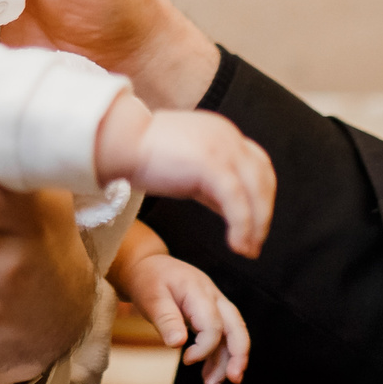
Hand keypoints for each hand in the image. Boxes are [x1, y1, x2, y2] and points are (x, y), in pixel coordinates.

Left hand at [115, 244, 249, 383]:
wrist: (147, 266)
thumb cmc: (148, 280)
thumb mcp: (151, 298)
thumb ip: (165, 319)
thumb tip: (177, 343)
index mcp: (199, 291)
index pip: (214, 324)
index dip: (205, 347)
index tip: (186, 360)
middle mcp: (213, 297)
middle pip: (236, 326)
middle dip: (238, 354)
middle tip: (234, 379)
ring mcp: (215, 304)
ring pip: (232, 334)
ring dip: (226, 361)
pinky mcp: (211, 313)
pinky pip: (222, 336)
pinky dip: (218, 356)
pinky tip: (209, 375)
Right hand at [123, 108, 273, 256]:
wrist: (119, 142)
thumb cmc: (145, 157)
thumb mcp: (189, 170)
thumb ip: (213, 185)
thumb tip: (234, 211)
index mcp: (224, 134)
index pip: (258, 166)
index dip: (261, 197)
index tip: (256, 224)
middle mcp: (229, 136)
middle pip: (263, 178)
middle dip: (263, 213)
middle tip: (255, 244)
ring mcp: (222, 147)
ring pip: (255, 191)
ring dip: (256, 224)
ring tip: (247, 249)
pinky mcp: (211, 164)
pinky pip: (236, 201)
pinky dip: (241, 225)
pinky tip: (236, 245)